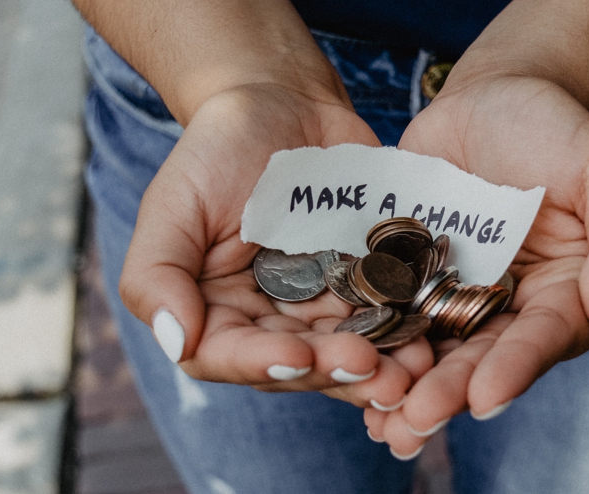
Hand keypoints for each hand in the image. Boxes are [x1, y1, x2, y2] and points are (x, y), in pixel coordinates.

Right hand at [118, 84, 433, 407]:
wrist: (283, 103)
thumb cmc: (216, 150)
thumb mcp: (173, 204)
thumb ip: (156, 274)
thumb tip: (176, 341)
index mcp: (215, 312)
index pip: (229, 356)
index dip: (263, 364)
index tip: (299, 357)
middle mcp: (269, 322)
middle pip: (299, 365)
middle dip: (335, 371)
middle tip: (373, 368)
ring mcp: (322, 307)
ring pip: (349, 352)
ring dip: (382, 368)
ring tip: (413, 369)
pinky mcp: (367, 285)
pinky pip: (388, 317)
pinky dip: (408, 332)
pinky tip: (431, 337)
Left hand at [367, 75, 588, 455]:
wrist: (493, 96)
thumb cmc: (558, 129)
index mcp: (566, 294)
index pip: (545, 337)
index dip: (517, 367)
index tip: (486, 396)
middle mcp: (512, 308)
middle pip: (483, 357)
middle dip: (451, 391)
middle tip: (417, 418)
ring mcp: (457, 295)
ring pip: (433, 349)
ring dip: (407, 387)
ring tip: (379, 422)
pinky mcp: (410, 277)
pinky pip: (390, 313)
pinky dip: (371, 343)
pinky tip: (345, 372)